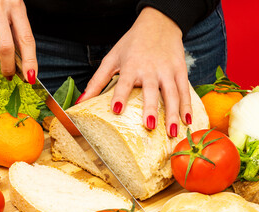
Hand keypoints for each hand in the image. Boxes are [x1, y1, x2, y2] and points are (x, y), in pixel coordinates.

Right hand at [0, 0, 36, 81]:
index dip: (30, 61)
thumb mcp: (12, 7)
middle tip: (8, 75)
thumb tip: (19, 62)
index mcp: (17, 6)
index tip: (31, 77)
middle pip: (6, 48)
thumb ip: (16, 29)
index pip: (27, 40)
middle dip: (8, 68)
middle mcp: (0, 7)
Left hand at [77, 7, 191, 136]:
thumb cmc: (131, 44)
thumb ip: (97, 81)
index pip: (124, 81)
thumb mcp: (112, 58)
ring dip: (172, 113)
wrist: (159, 23)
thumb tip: (80, 102)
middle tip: (149, 126)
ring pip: (172, 93)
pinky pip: (185, 90)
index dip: (120, 95)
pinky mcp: (180, 70)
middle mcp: (150, 68)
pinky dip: (187, 105)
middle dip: (151, 108)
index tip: (116, 109)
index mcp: (131, 65)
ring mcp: (167, 70)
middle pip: (151, 90)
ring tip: (171, 132)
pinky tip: (187, 120)